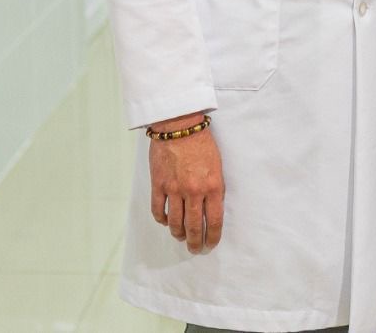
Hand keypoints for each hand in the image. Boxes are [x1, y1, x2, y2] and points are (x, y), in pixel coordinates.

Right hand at [148, 114, 224, 253]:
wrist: (179, 125)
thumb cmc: (202, 143)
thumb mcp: (218, 166)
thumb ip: (215, 189)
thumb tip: (212, 209)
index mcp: (213, 186)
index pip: (215, 221)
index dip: (213, 237)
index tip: (211, 245)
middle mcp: (194, 191)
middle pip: (195, 226)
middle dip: (195, 242)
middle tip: (195, 249)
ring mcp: (174, 189)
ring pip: (175, 222)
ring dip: (178, 234)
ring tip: (181, 237)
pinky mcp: (158, 184)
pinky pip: (158, 210)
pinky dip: (162, 220)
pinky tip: (165, 222)